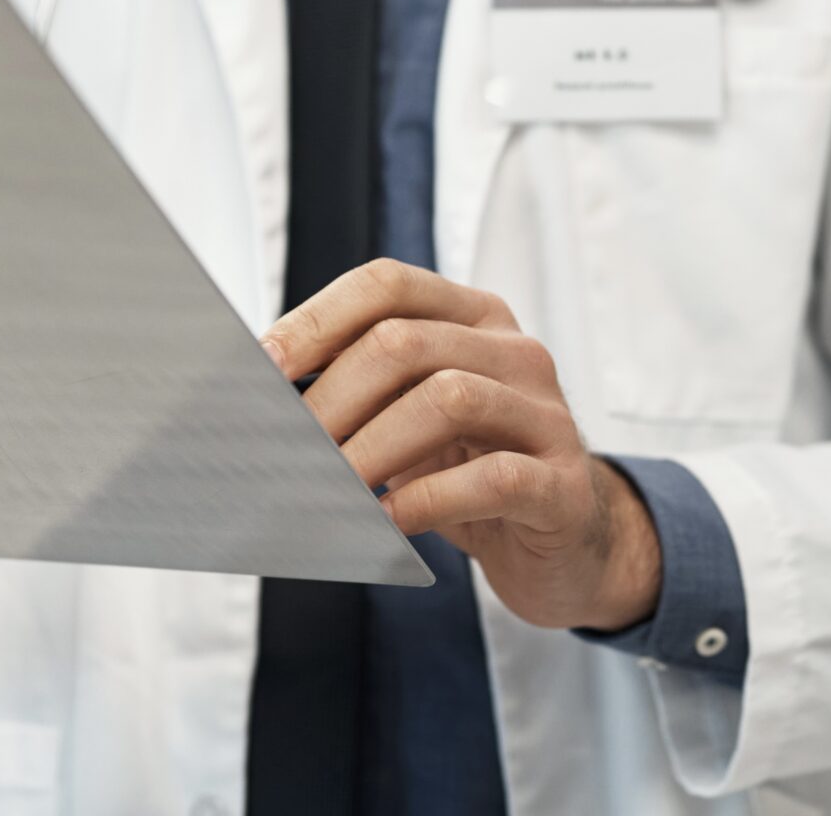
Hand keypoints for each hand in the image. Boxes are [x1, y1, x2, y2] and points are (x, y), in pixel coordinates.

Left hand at [262, 260, 661, 631]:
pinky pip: (494, 478)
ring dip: (370, 448)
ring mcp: (546, 416)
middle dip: (331, 398)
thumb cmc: (475, 472)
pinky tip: (390, 521)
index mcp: (474, 318)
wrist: (568, 545)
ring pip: (448, 399)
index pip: (387, 285)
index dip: (316, 319)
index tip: (261, 365)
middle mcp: (515, 353)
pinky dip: (427, 499)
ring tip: (329, 487)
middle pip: (405, 343)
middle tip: (288, 448)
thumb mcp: (416, 420)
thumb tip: (262, 399)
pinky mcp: (564, 485)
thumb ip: (362, 396)